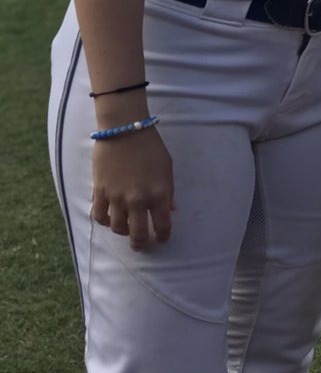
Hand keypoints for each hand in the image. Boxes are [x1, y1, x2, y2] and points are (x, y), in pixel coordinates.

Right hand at [91, 127, 175, 250]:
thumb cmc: (150, 145)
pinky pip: (99, 216)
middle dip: (141, 243)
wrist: (124, 128)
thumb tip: (170, 209)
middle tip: (141, 244)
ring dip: (123, 231)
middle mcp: (138, 200)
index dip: (163, 236)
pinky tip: (109, 217)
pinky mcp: (100, 192)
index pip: (163, 225)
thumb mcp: (167, 166)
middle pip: (138, 234)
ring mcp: (117, 197)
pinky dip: (104, 220)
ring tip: (126, 228)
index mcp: (158, 193)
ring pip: (117, 229)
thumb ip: (169, 190)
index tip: (161, 238)